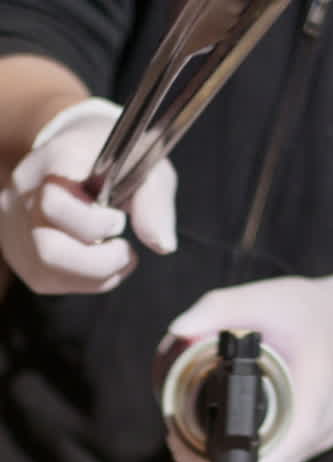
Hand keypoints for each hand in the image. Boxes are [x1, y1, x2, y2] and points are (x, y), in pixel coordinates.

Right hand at [0, 98, 176, 293]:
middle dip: (98, 261)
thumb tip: (162, 245)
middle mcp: (26, 192)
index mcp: (53, 161)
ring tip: (116, 257)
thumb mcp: (146, 170)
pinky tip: (99, 261)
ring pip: (48, 268)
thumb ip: (155, 203)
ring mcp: (17, 223)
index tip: (119, 219)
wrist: (76, 157)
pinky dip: (85, 280)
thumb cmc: (116, 164)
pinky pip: (50, 279)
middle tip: (122, 248)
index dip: (95, 224)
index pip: (55, 203)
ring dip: (94, 275)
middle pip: (49, 248)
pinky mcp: (21, 252)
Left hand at [169, 269, 332, 461]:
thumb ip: (219, 309)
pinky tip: (224, 431)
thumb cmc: (314, 311)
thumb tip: (179, 328)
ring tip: (194, 436)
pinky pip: (278, 455)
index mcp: (313, 405)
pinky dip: (250, 449)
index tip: (197, 456)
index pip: (274, 458)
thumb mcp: (265, 299)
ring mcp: (317, 439)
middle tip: (178, 439)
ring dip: (233, 458)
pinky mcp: (312, 438)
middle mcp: (318, 432)